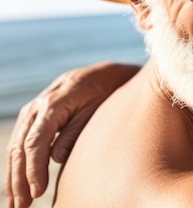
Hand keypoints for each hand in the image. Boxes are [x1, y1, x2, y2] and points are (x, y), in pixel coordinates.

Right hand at [4, 61, 139, 207]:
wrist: (100, 75)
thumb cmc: (102, 94)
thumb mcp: (94, 111)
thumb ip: (75, 133)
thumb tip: (56, 158)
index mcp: (53, 104)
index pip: (36, 142)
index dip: (34, 169)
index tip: (37, 191)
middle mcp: (36, 108)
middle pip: (20, 148)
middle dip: (18, 179)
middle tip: (22, 206)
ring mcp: (31, 112)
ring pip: (15, 148)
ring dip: (13, 177)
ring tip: (17, 204)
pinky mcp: (31, 119)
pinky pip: (19, 144)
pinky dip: (16, 167)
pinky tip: (17, 187)